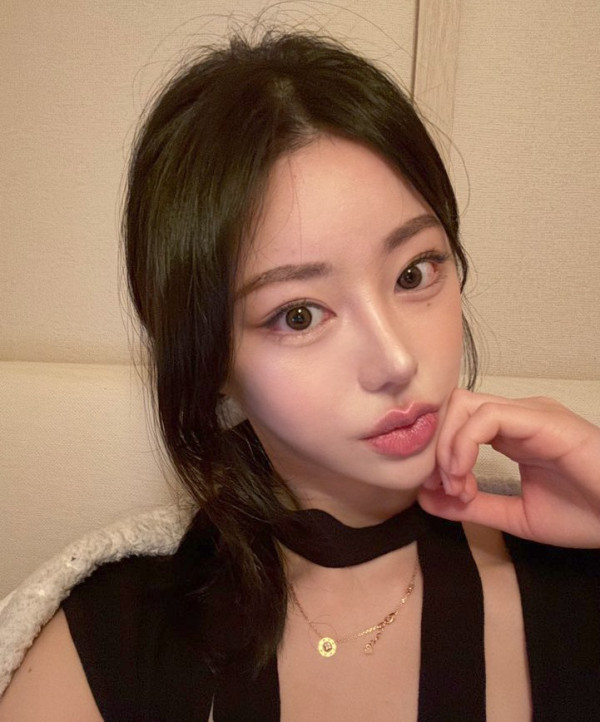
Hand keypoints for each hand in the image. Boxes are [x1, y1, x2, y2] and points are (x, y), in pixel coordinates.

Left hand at [419, 389, 599, 546]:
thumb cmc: (586, 514)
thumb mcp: (515, 514)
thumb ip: (471, 506)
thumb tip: (424, 499)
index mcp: (511, 433)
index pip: (455, 421)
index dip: (436, 452)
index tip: (437, 491)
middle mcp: (517, 416)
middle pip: (452, 407)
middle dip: (436, 446)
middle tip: (444, 488)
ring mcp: (530, 413)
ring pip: (464, 405)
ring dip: (448, 447)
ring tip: (458, 486)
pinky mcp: (542, 419)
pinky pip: (487, 417)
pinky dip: (464, 444)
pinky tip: (465, 475)